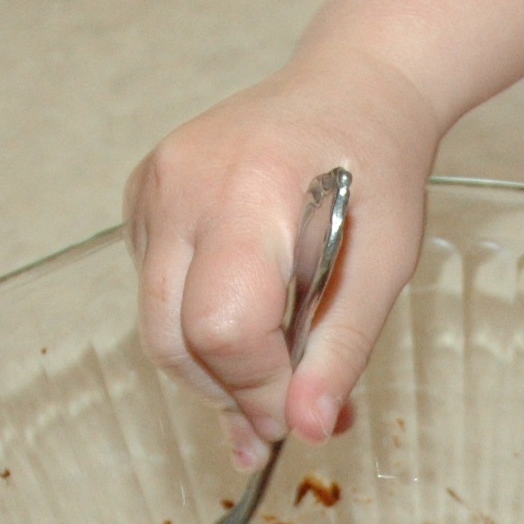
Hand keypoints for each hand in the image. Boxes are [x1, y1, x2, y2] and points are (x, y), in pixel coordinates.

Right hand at [124, 46, 441, 466]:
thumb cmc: (377, 174)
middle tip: (291, 410)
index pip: (222, 324)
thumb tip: (306, 431)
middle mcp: (182, 185)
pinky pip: (154, 292)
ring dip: (214, 372)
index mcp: (250, 192)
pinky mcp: (141, 199)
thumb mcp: (382, 269)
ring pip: (157, 324)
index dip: (259, 388)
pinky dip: (197, 328)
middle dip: (232, 392)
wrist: (351, 93)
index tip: (302, 413)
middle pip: (174, 336)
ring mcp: (152, 188)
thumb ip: (341, 353)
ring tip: (279, 380)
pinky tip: (251, 322)